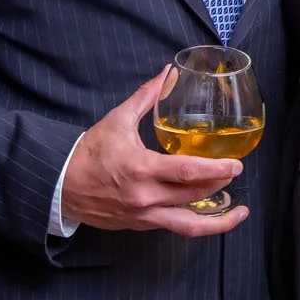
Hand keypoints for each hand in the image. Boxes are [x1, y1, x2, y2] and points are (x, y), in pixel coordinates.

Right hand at [59, 67, 247, 236]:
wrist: (61, 184)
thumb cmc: (91, 151)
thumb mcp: (119, 119)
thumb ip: (147, 96)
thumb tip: (168, 72)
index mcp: (141, 169)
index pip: (188, 173)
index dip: (216, 170)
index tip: (236, 165)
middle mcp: (145, 197)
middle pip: (194, 196)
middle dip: (220, 184)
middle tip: (236, 172)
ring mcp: (143, 215)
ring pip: (188, 225)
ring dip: (217, 221)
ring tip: (238, 213)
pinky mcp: (140, 225)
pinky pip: (174, 227)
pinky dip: (195, 222)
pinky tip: (210, 214)